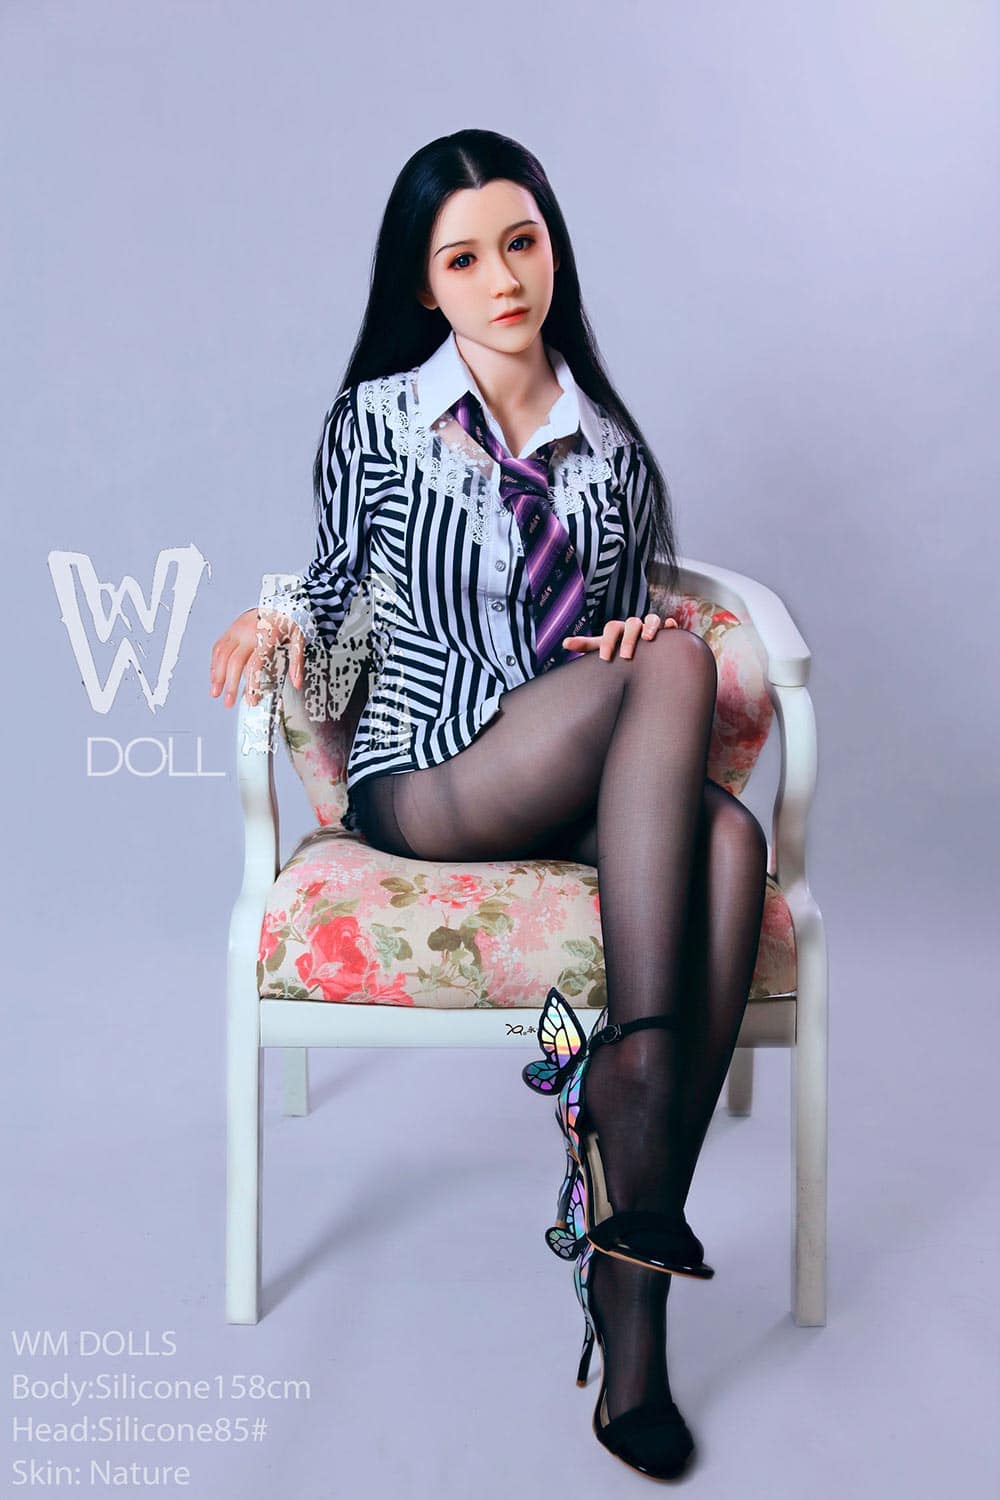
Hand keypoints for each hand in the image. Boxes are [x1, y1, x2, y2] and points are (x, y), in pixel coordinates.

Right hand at [209, 608, 306, 707]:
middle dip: (229, 684)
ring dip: (217, 676)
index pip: (255, 664)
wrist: (281, 599)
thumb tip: (296, 683)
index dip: (251, 683)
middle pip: (234, 662)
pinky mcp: (231, 628)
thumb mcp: (299, 638)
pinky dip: (215, 663)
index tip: (250, 699)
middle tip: (228, 702)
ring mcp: (237, 629)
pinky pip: (218, 646)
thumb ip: (297, 661)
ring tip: (215, 693)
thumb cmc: (289, 620)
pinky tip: (215, 676)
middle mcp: (248, 632)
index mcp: (267, 636)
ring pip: (221, 654)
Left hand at [563, 612, 678, 661]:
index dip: (607, 641)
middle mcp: (635, 626)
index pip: (612, 628)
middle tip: (626, 655)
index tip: (605, 658)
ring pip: (652, 619)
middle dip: (629, 638)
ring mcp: (651, 628)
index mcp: (619, 629)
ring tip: (648, 639)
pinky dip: (671, 626)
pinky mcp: (667, 633)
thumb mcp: (603, 647)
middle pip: (632, 623)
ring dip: (650, 626)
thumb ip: (586, 645)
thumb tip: (564, 642)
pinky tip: (670, 629)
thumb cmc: (619, 650)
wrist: (640, 654)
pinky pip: (671, 626)